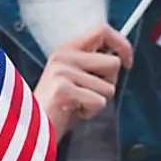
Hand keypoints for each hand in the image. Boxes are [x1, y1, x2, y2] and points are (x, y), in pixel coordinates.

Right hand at [33, 24, 132, 140]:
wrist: (32, 129)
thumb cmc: (60, 106)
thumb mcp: (77, 77)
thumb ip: (94, 64)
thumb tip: (121, 55)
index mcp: (68, 48)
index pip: (102, 30)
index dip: (122, 44)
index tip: (128, 62)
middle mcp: (64, 55)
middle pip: (113, 63)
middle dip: (109, 83)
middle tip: (90, 93)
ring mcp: (62, 71)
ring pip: (108, 86)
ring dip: (99, 101)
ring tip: (78, 104)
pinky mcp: (63, 89)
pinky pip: (98, 101)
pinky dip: (91, 112)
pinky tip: (73, 111)